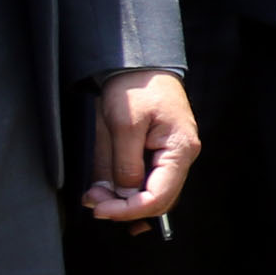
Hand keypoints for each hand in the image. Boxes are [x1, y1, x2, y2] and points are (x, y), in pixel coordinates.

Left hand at [85, 68, 198, 225]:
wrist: (140, 64)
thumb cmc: (136, 87)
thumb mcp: (123, 125)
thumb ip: (125, 164)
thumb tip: (125, 194)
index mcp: (179, 149)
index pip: (159, 196)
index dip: (129, 210)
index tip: (101, 210)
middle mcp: (181, 157)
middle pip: (159, 200)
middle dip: (124, 207)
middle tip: (94, 202)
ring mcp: (172, 156)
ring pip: (152, 193)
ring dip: (124, 201)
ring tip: (95, 196)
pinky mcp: (160, 153)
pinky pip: (147, 180)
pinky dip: (127, 189)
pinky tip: (107, 189)